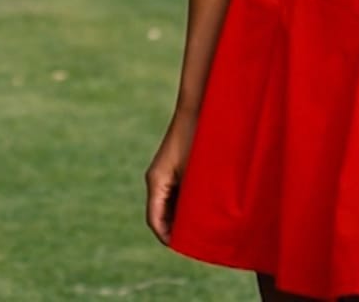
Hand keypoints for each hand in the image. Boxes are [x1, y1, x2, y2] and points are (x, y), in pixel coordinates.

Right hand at [144, 111, 196, 245]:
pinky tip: (203, 211)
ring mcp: (165, 173)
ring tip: (201, 232)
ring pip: (170, 205)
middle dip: (176, 231)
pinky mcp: (175, 168)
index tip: (183, 248)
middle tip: (196, 244)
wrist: (199, 109)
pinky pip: (177, 194)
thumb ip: (193, 202)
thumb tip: (194, 228)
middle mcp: (157, 179)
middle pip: (161, 215)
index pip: (155, 220)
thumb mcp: (197, 175)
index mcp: (156, 181)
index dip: (167, 237)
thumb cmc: (199, 139)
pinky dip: (186, 206)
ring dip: (181, 218)